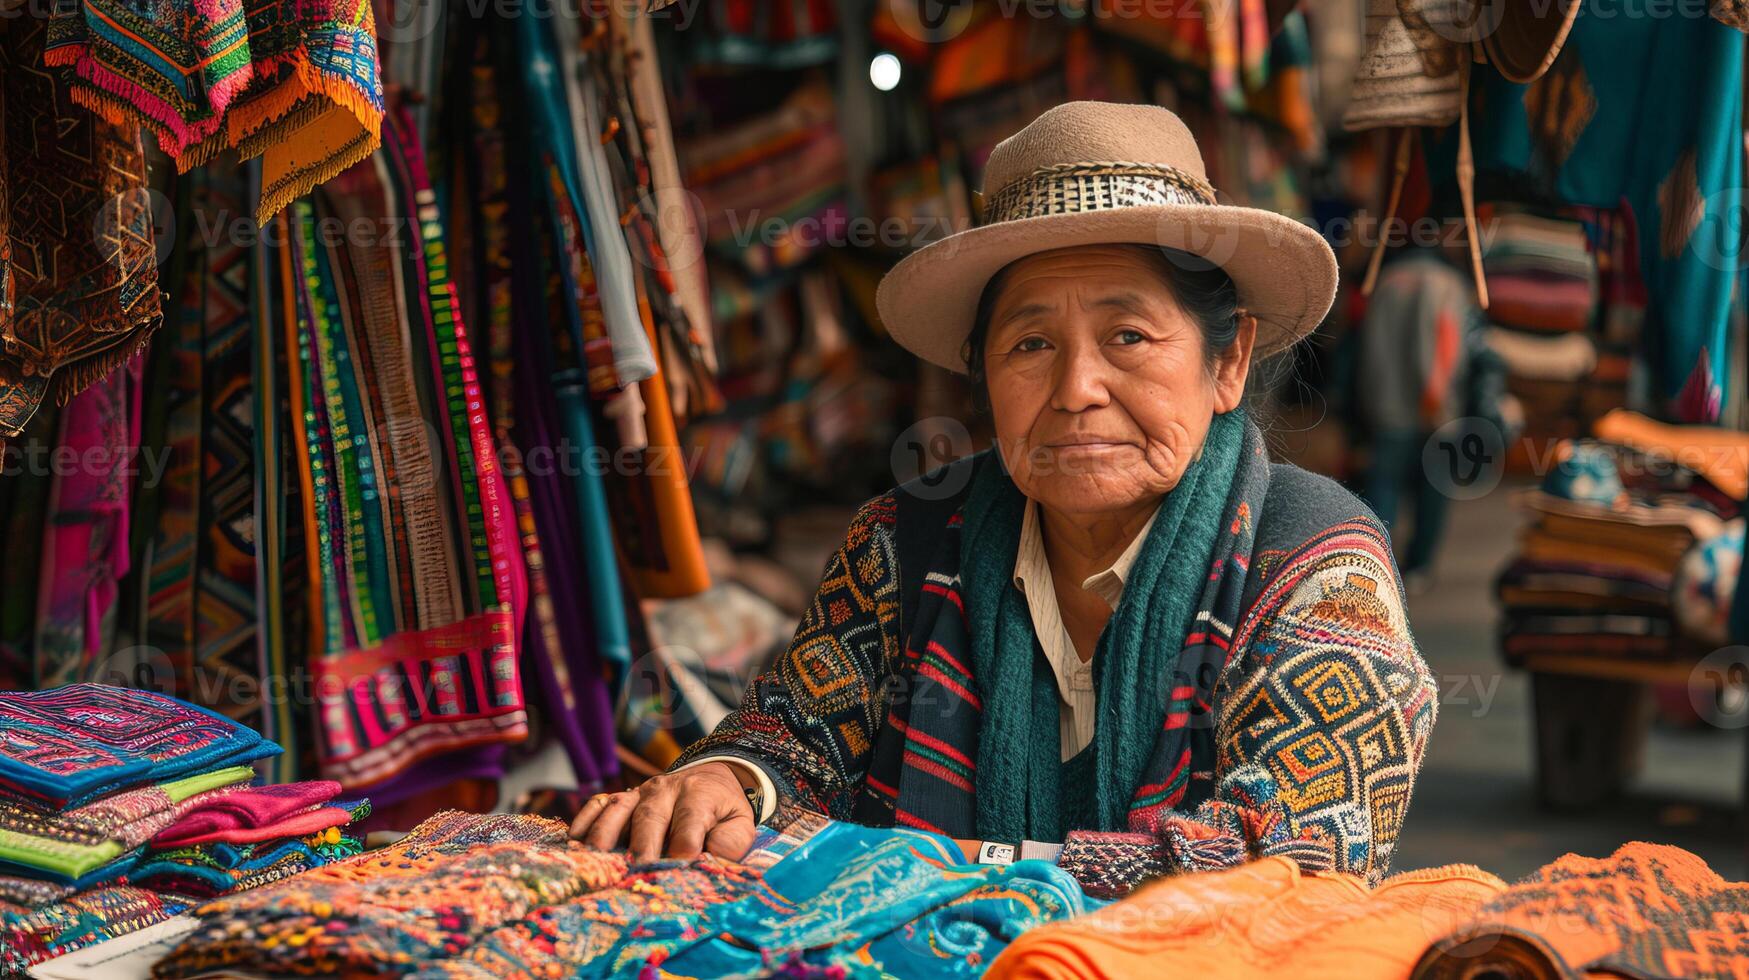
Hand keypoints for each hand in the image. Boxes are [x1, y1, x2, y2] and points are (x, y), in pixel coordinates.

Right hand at [568, 762, 756, 861]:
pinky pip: (598, 804)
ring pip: (618, 807)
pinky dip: (585, 820)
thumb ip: (731, 842)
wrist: (710, 777)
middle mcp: (665, 790)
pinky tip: (574, 840)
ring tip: (596, 859)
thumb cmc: (723, 811)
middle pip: (650, 816)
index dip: (684, 846)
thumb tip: (711, 861)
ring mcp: (639, 792)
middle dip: (642, 844)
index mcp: (699, 795)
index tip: (678, 869)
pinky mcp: (622, 797)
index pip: (690, 821)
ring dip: (605, 833)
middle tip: (635, 871)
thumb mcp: (740, 823)